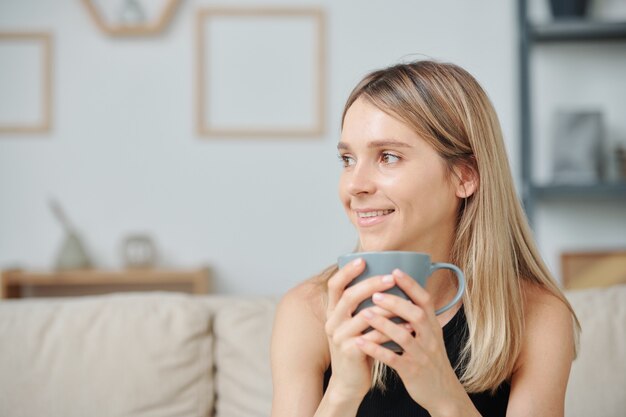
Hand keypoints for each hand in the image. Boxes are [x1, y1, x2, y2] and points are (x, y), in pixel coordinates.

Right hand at [324, 258, 398, 400]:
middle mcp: (332, 322)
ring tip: (406, 303)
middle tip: (391, 279)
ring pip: (364, 316)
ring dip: (387, 308)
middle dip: (371, 285)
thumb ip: (361, 306)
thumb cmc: (358, 348)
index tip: (364, 260)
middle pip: (349, 296)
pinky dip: (392, 330)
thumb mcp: (354, 325)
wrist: (349, 382)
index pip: (334, 285)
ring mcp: (340, 337)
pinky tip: (407, 326)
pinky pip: (373, 337)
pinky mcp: (350, 352)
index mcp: (333, 311)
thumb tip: (383, 281)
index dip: (347, 271)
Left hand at [354, 269, 467, 413]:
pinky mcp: (412, 371)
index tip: (395, 270)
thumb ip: (418, 317)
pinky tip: (360, 343)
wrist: (442, 393)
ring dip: (384, 324)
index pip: (425, 300)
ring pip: (404, 337)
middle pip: (416, 315)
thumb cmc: (431, 360)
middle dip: (396, 303)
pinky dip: (376, 350)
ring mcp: (421, 355)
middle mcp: (430, 338)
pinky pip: (393, 359)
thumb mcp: (430, 336)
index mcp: (433, 326)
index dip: (411, 285)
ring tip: (364, 314)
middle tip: (375, 294)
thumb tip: (403, 292)